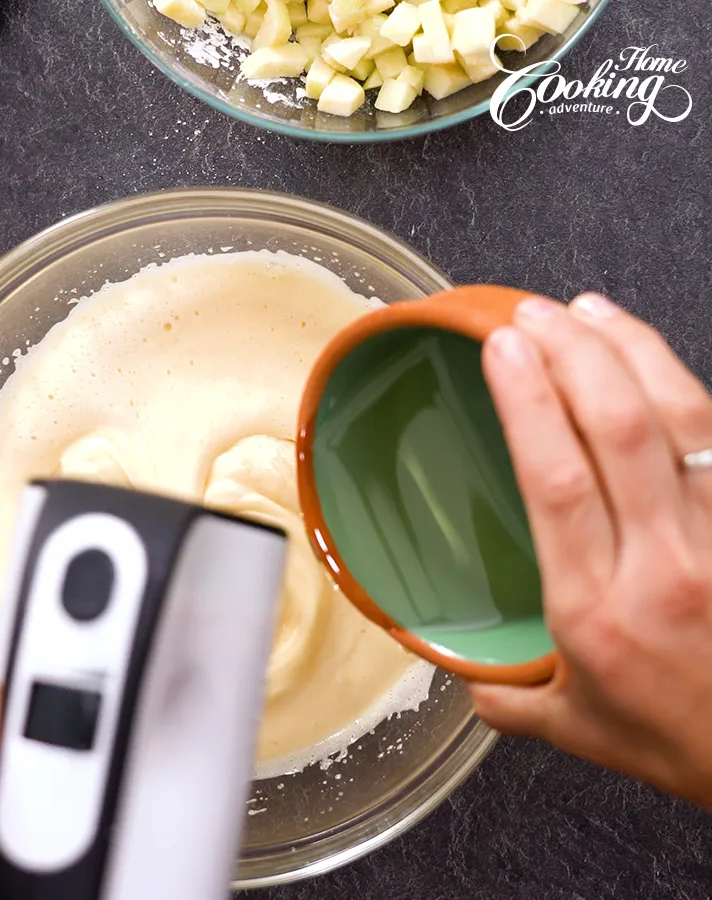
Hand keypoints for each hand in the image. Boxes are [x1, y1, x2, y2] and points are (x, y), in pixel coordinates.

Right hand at [469, 293, 711, 809]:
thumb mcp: (580, 730)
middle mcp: (660, 563)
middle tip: (532, 316)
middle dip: (571, 356)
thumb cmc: (681, 740)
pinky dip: (680, 380)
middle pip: (620, 431)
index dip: (529, 404)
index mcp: (596, 609)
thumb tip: (467, 678)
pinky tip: (646, 352)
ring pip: (679, 419)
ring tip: (584, 309)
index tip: (502, 351)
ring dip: (627, 350)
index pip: (558, 484)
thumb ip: (512, 703)